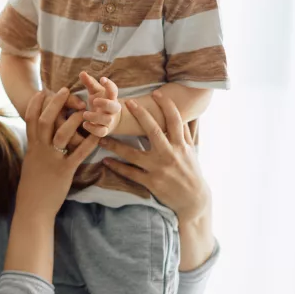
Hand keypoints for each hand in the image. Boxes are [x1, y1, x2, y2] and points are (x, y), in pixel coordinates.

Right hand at [19, 88, 99, 216]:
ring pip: (61, 133)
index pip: (31, 119)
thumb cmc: (32, 187)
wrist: (33, 207)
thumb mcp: (31, 164)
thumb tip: (38, 141)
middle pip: (46, 120)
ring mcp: (52, 159)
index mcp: (32, 147)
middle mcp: (40, 150)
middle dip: (55, 103)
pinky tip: (99, 135)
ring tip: (84, 109)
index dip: (36, 104)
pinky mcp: (64, 171)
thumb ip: (36, 150)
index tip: (42, 91)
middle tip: (65, 89)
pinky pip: (78, 153)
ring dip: (73, 119)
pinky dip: (89, 143)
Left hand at [79, 72, 120, 136]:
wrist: (108, 120)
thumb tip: (82, 72)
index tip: (102, 79)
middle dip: (106, 103)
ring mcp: (109, 120)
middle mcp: (112, 109)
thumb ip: (89, 82)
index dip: (109, 84)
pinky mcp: (105, 130)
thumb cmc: (100, 102)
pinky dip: (93, 129)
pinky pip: (101, 132)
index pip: (113, 90)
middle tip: (94, 101)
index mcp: (111, 97)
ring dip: (96, 117)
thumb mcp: (94, 91)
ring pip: (107, 120)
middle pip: (114, 106)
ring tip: (84, 114)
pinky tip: (84, 124)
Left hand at [99, 91, 209, 223]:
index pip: (175, 121)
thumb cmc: (191, 172)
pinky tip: (106, 160)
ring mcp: (159, 169)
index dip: (166, 106)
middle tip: (126, 102)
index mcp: (180, 145)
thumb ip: (184, 134)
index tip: (157, 92)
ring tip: (101, 136)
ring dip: (115, 145)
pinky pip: (130, 173)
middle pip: (153, 131)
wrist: (194, 200)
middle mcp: (170, 155)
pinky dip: (117, 167)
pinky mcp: (151, 183)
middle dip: (140, 115)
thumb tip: (184, 114)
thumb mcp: (191, 152)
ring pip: (133, 154)